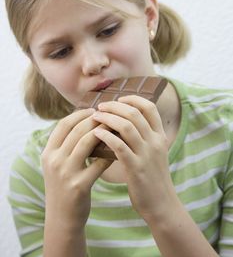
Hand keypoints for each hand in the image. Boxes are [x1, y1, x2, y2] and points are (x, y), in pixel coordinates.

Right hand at [41, 108, 112, 228]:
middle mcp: (54, 160)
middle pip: (76, 130)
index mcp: (48, 153)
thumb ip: (65, 146)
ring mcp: (65, 173)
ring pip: (86, 142)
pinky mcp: (79, 185)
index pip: (63, 124)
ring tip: (115, 128)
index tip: (93, 110)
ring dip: (103, 132)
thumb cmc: (63, 186)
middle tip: (109, 115)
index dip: (78, 114)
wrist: (61, 218)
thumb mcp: (57, 165)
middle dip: (94, 120)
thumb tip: (85, 122)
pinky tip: (118, 150)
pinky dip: (109, 154)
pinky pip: (98, 163)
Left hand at [92, 95, 175, 220]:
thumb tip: (121, 121)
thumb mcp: (154, 152)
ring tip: (95, 116)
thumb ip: (143, 136)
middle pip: (134, 113)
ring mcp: (146, 154)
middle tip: (100, 106)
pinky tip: (96, 133)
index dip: (133, 99)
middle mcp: (155, 142)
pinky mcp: (136, 168)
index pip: (149, 107)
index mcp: (160, 136)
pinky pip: (119, 146)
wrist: (161, 204)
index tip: (118, 98)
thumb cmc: (152, 176)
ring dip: (108, 118)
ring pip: (126, 126)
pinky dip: (106, 136)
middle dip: (115, 106)